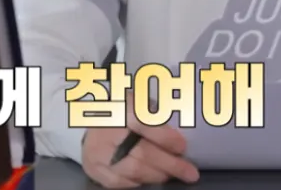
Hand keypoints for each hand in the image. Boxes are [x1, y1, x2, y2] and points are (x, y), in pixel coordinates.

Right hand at [80, 94, 199, 187]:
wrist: (90, 122)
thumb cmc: (122, 110)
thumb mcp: (138, 100)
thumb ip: (156, 112)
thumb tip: (181, 129)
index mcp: (119, 109)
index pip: (144, 124)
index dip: (165, 138)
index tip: (183, 147)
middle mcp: (105, 132)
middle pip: (142, 153)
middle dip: (170, 164)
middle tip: (190, 172)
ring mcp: (98, 154)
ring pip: (134, 171)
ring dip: (158, 175)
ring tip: (172, 174)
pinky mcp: (94, 170)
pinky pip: (121, 182)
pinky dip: (140, 182)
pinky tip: (152, 178)